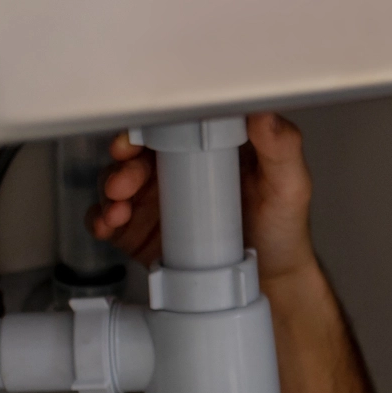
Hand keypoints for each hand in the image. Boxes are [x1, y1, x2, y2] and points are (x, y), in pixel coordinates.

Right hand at [89, 112, 319, 287]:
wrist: (271, 281)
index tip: (141, 136)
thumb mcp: (289, 184)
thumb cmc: (281, 228)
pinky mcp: (142, 229)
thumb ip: (281, 146)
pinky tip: (109, 224)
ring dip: (109, 190)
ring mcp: (157, 199)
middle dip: (124, 162)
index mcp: (209, 147)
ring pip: (117, 182)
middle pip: (137, 152)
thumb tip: (262, 110)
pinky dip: (101, 218)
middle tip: (126, 179)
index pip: (171, 124)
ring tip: (119, 208)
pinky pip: (110, 218)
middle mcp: (179, 168)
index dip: (150, 125)